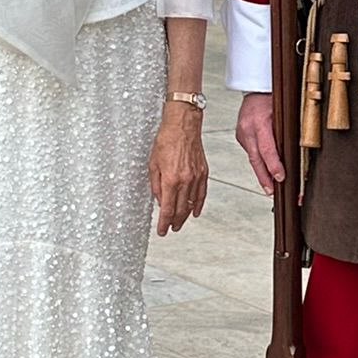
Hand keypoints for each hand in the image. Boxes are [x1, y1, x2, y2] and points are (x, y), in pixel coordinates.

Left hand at [150, 102, 208, 234]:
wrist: (183, 126)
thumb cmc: (166, 140)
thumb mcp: (153, 164)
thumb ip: (155, 185)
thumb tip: (158, 200)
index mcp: (170, 179)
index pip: (167, 209)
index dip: (164, 223)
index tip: (162, 231)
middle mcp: (185, 181)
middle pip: (180, 210)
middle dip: (175, 222)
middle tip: (170, 228)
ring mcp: (196, 178)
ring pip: (191, 204)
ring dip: (185, 216)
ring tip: (180, 223)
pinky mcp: (203, 173)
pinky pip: (201, 194)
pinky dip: (198, 205)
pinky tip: (195, 212)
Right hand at [235, 91, 283, 195]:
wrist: (254, 88)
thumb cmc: (272, 97)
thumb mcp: (283, 111)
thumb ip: (286, 130)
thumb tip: (295, 152)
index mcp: (259, 122)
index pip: (267, 149)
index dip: (274, 165)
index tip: (281, 177)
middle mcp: (247, 129)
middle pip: (256, 159)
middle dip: (264, 178)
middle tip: (272, 192)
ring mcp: (241, 133)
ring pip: (252, 158)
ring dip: (261, 173)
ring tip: (270, 188)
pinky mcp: (240, 136)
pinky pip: (250, 152)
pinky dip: (258, 161)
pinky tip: (264, 171)